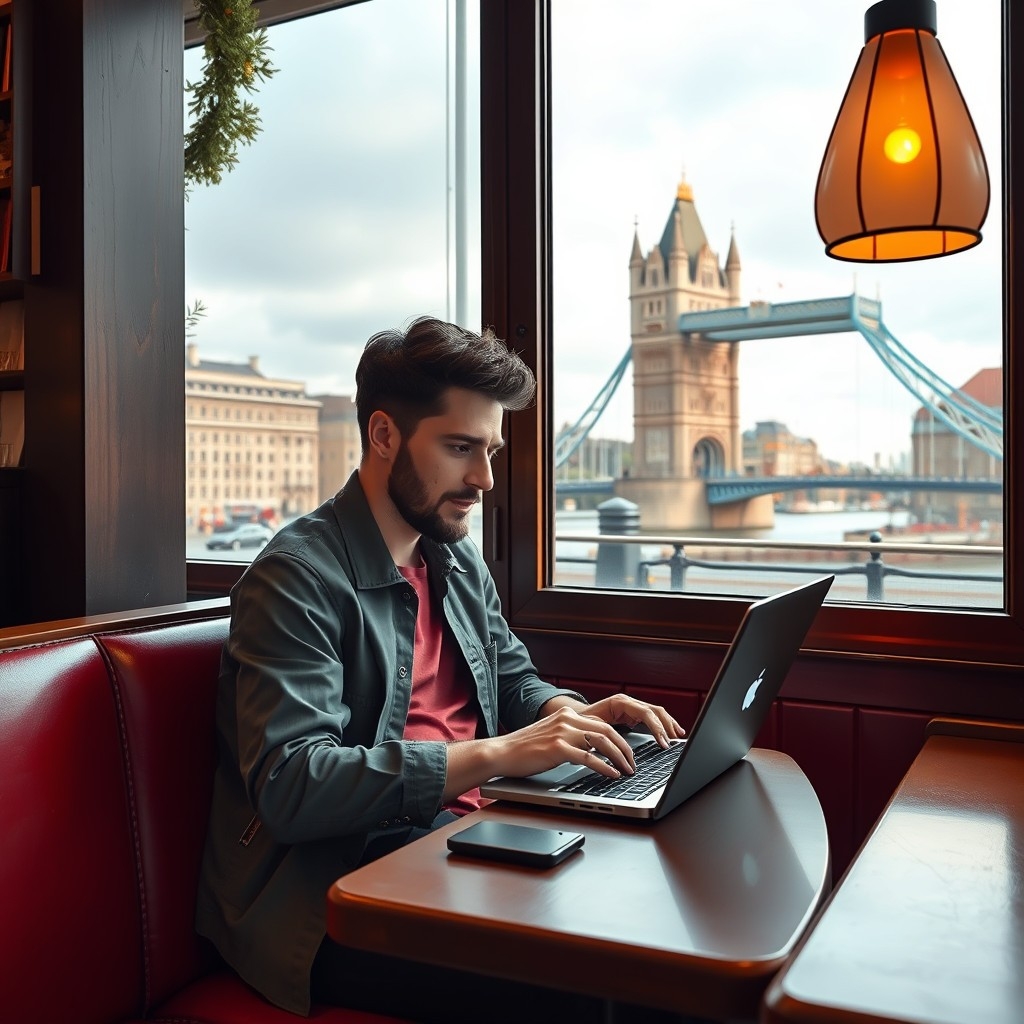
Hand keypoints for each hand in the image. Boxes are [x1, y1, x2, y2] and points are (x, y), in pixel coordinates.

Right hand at [489, 705, 636, 779]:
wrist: (501, 753)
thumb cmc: (525, 749)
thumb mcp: (552, 735)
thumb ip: (571, 736)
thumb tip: (595, 750)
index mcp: (567, 714)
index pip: (602, 724)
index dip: (620, 739)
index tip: (628, 754)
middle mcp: (566, 719)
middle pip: (607, 731)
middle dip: (625, 749)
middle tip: (633, 764)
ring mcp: (562, 732)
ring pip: (601, 742)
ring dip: (618, 758)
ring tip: (627, 771)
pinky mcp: (557, 748)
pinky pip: (588, 757)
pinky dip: (604, 767)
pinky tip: (612, 775)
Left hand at [577, 694, 685, 747]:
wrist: (573, 716)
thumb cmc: (580, 722)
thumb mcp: (591, 728)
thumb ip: (605, 736)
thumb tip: (617, 749)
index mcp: (619, 702)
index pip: (645, 712)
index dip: (656, 728)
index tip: (663, 743)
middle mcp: (627, 701)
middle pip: (654, 710)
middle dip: (666, 726)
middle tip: (674, 742)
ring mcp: (631, 706)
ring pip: (656, 712)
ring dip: (668, 724)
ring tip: (678, 736)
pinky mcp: (632, 713)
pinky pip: (651, 716)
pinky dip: (662, 724)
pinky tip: (670, 733)